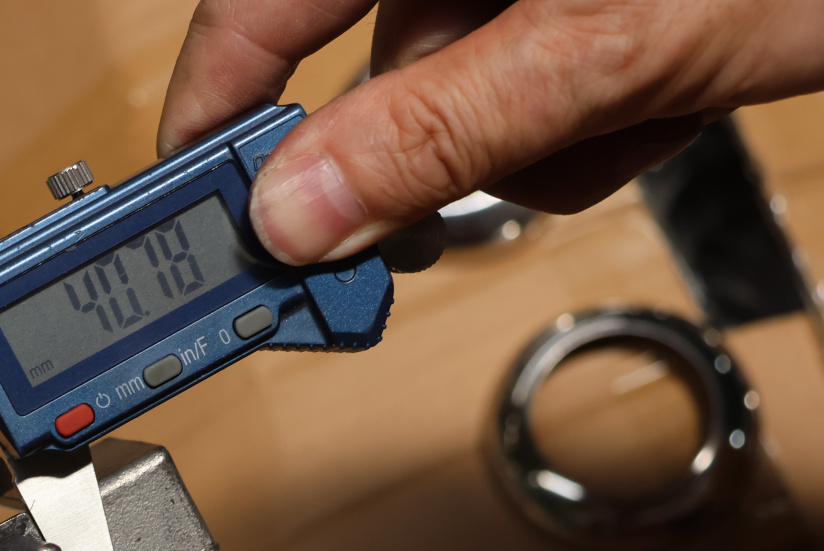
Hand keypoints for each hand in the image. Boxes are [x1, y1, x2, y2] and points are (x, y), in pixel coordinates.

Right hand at [158, 0, 823, 263]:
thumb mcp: (616, 40)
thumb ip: (442, 130)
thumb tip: (296, 215)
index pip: (260, 3)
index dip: (212, 108)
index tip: (185, 208)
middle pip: (377, 73)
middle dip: (440, 152)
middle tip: (434, 225)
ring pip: (467, 101)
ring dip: (546, 143)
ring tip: (649, 102)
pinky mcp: (582, 9)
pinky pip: (539, 94)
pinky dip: (597, 124)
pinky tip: (669, 92)